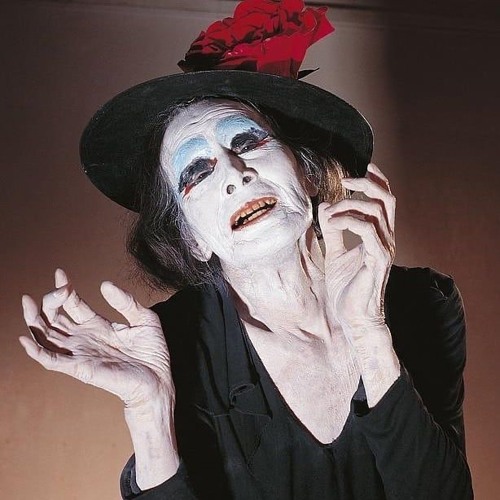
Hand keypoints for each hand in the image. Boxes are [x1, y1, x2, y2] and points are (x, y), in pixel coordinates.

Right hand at [19, 269, 173, 408]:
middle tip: (59, 287)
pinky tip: (25, 337)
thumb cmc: (152, 353)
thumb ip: (126, 302)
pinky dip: (35, 350)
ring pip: (46, 336)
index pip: (73, 304)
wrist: (158, 380)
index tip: (60, 273)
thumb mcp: (144, 319)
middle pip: (55, 318)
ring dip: (34, 320)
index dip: (64, 288)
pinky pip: (51, 360)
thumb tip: (104, 284)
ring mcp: (80, 353)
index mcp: (98, 325)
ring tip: (28, 302)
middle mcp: (84, 338)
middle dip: (50, 301)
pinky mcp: (79, 368)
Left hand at [318, 163, 394, 331]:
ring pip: (377, 212)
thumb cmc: (347, 289)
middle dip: (368, 183)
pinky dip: (348, 221)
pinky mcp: (377, 261)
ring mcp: (384, 250)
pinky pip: (367, 231)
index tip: (362, 165)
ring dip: (350, 204)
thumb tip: (326, 209)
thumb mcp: (335, 254)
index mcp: (379, 236)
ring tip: (330, 212)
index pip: (385, 200)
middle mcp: (386, 239)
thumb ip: (334, 232)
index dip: (377, 180)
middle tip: (345, 180)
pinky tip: (331, 223)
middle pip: (387, 199)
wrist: (354, 319)